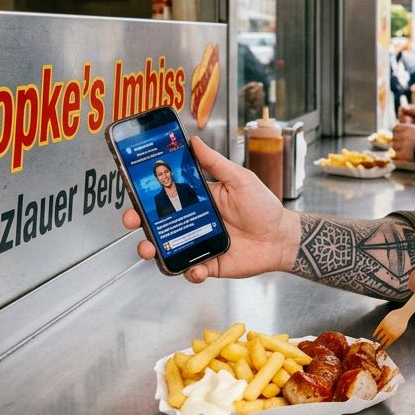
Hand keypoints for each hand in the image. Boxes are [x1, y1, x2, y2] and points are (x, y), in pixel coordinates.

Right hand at [121, 136, 299, 282]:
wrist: (281, 237)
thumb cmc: (263, 207)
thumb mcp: (240, 179)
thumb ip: (215, 163)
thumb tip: (194, 142)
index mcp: (199, 199)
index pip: (166, 195)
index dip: (146, 195)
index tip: (133, 191)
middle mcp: (194, 221)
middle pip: (158, 223)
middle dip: (139, 223)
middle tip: (133, 220)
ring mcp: (199, 243)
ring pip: (167, 249)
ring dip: (153, 250)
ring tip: (152, 249)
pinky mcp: (209, 264)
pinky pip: (191, 271)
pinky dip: (190, 272)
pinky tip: (196, 268)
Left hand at [391, 122, 414, 161]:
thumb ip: (407, 130)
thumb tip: (396, 124)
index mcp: (406, 127)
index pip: (395, 128)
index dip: (397, 133)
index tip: (401, 136)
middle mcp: (403, 135)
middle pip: (393, 137)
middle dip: (397, 141)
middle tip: (404, 145)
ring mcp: (402, 145)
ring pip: (393, 146)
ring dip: (397, 149)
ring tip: (406, 151)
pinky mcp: (402, 154)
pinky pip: (394, 155)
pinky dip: (396, 156)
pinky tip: (402, 156)